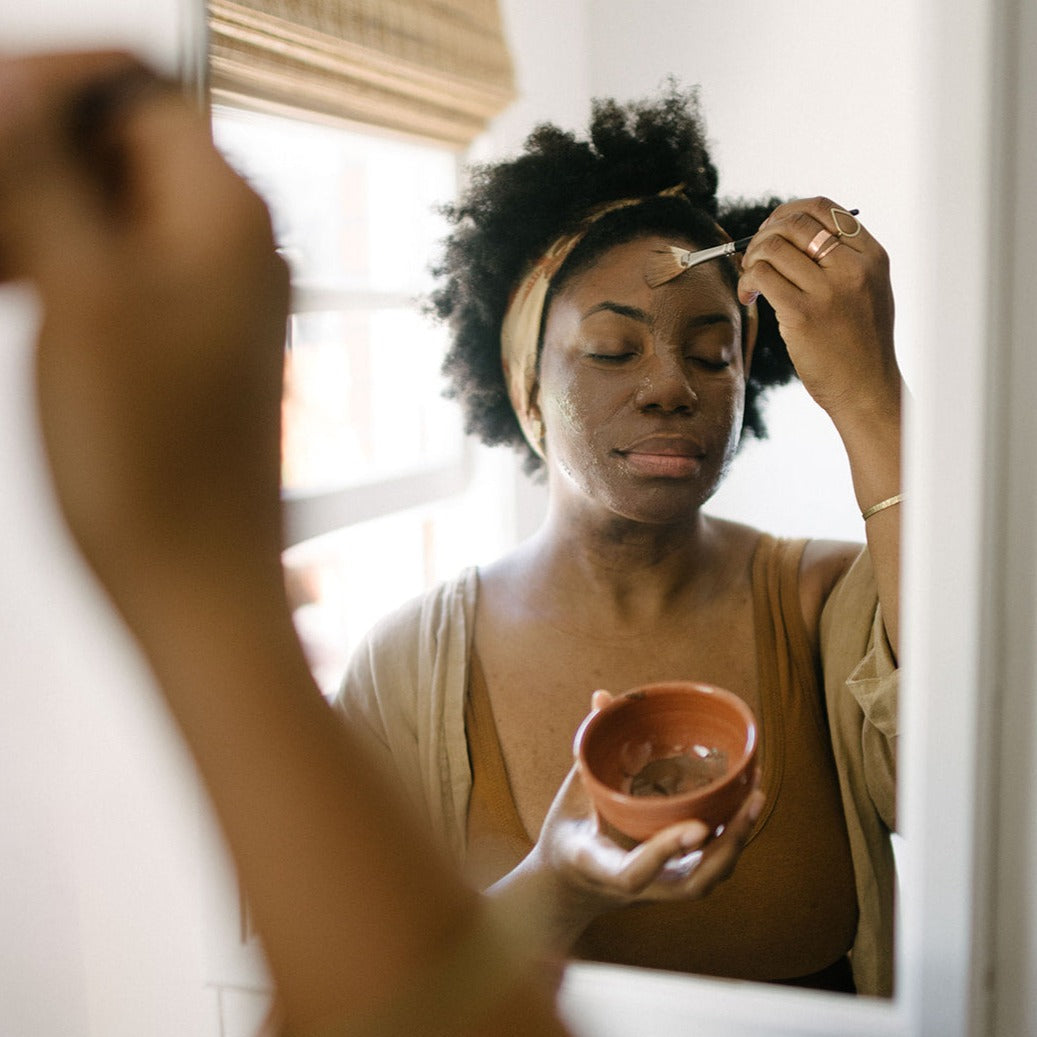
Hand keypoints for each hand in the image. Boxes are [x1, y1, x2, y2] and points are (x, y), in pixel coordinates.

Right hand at [0, 52, 289, 621]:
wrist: (197, 578)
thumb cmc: (149, 458)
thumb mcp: (80, 295)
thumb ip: (50, 176)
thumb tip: (24, 93)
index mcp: (228, 215)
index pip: (138, 100)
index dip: (55, 101)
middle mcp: (240, 249)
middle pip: (126, 157)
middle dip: (41, 164)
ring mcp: (221, 300)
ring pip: (117, 219)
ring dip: (44, 218)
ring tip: (3, 264)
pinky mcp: (196, 347)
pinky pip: (125, 276)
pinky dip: (66, 267)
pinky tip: (20, 289)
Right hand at [517, 691, 764, 944]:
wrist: (570, 886)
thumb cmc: (569, 834)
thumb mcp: (570, 796)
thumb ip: (588, 751)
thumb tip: (602, 697)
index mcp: (601, 867)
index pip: (635, 873)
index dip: (665, 851)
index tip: (696, 826)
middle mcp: (637, 888)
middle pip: (692, 883)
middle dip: (727, 844)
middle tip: (750, 800)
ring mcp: (659, 890)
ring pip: (708, 878)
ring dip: (737, 840)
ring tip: (755, 796)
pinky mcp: (674, 883)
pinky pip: (710, 867)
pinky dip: (731, 839)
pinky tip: (746, 806)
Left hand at [737, 196, 899, 431]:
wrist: (867, 389)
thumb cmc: (861, 344)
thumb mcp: (868, 291)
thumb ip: (842, 261)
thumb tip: (789, 236)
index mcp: (871, 256)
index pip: (823, 208)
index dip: (788, 212)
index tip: (772, 230)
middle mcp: (852, 267)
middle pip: (794, 224)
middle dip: (764, 235)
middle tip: (754, 256)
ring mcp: (828, 290)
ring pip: (773, 248)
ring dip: (751, 260)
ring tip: (751, 281)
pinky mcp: (802, 314)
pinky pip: (761, 276)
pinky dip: (747, 281)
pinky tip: (749, 297)